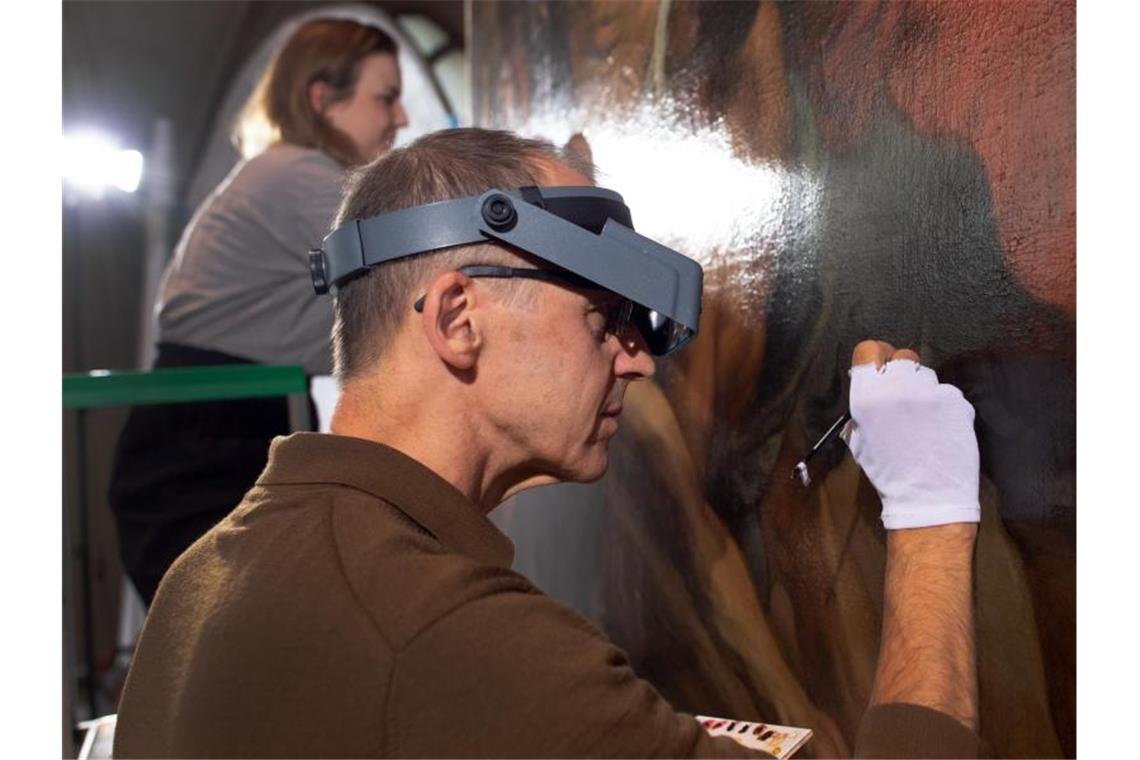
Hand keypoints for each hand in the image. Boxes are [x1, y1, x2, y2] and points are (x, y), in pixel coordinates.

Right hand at [843, 340, 979, 529]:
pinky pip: (947, 393)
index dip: (875, 357)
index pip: (868, 349)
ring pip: (926, 375)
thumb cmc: (888, 472)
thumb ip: (865, 404)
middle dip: (902, 374)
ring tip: (923, 419)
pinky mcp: (956, 401)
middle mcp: (898, 387)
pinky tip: (940, 428)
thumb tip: (872, 385)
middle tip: (904, 398)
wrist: (927, 496)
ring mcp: (930, 392)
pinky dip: (944, 406)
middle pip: (902, 357)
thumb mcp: (859, 437)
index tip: (881, 368)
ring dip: (923, 390)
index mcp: (867, 395)